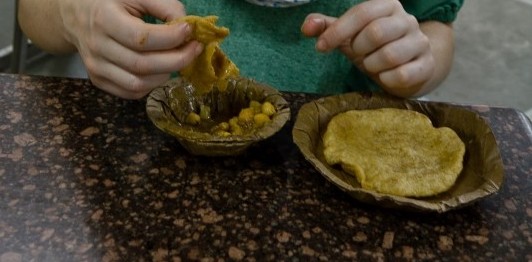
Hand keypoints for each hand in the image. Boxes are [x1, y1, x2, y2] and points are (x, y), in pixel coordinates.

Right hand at [59, 0, 202, 98]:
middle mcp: (96, 47)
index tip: (189, 31)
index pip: (141, 38)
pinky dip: (152, 85)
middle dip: (177, 60)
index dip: (170, 38)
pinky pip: (131, 92)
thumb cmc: (111, 0)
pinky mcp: (99, 81)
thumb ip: (164, 5)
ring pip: (138, 84)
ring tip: (177, 58)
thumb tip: (187, 27)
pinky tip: (161, 69)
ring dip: (166, 74)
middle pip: (142, 65)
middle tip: (194, 49)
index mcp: (104, 19)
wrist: (75, 13)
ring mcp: (95, 68)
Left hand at [301, 0, 435, 96]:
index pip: (362, 12)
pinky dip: (386, 79)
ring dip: (371, 65)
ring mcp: (420, 42)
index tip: (321, 46)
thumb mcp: (350, 36)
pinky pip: (402, 75)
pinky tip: (384, 76)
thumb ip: (328, 28)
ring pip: (390, 55)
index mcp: (388, 6)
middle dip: (359, 49)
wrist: (408, 67)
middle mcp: (407, 20)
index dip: (338, 31)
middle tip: (357, 55)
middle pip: (377, 32)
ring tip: (371, 65)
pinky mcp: (426, 65)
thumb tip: (306, 27)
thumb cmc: (374, 48)